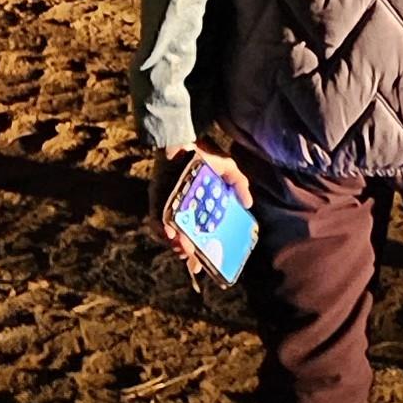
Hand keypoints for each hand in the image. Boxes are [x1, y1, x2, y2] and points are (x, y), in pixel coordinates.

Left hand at [158, 142, 256, 279]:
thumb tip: (248, 203)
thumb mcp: (227, 169)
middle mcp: (180, 209)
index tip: (203, 266)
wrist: (183, 136)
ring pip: (168, 234)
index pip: (197, 234)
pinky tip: (171, 235)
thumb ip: (239, 184)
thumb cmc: (203, 152)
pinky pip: (155, 220)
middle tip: (194, 261)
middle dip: (188, 253)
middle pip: (181, 239)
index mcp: (196, 207)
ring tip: (185, 248)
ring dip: (175, 245)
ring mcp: (166, 206)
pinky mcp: (155, 199)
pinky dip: (161, 230)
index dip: (200, 251)